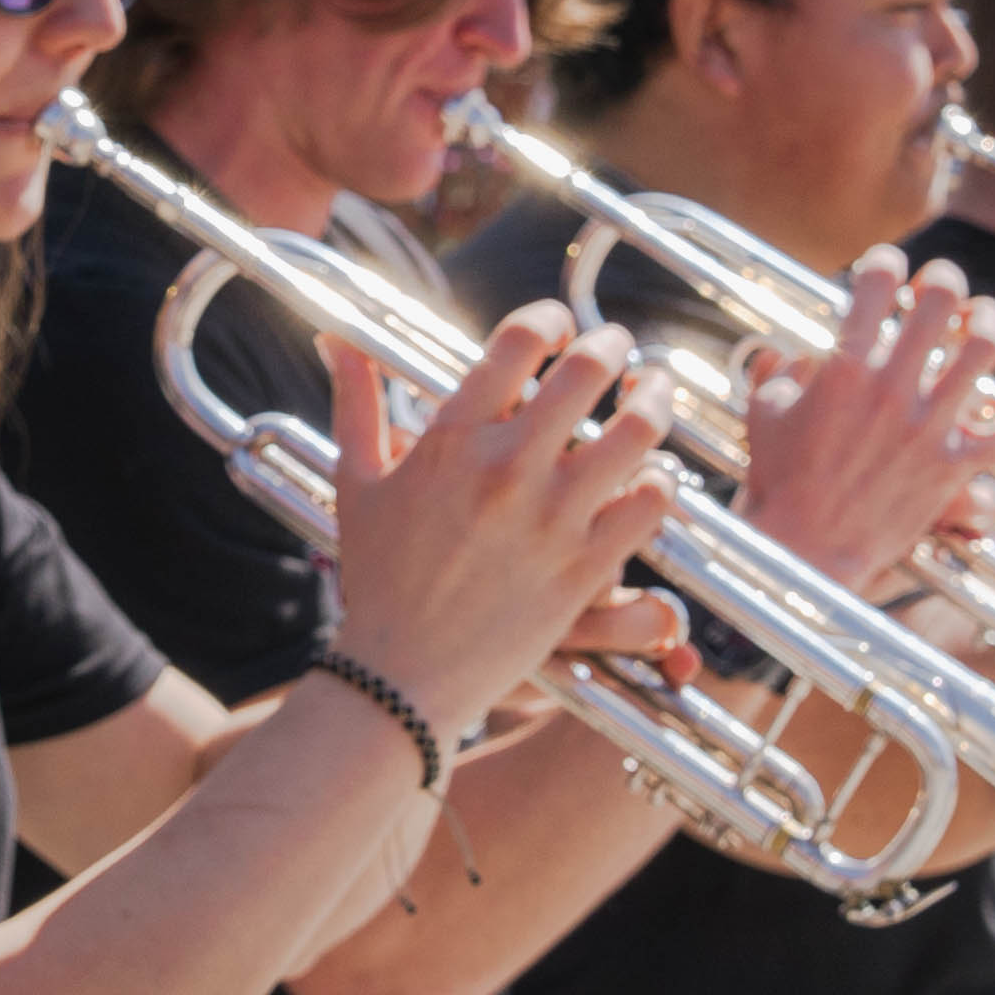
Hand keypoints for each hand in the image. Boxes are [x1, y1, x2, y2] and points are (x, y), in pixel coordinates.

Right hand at [316, 307, 680, 730]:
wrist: (401, 676)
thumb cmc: (376, 579)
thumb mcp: (356, 481)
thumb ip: (355, 400)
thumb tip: (334, 338)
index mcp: (452, 438)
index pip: (520, 340)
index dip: (549, 318)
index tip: (557, 326)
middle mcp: (508, 468)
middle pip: (589, 368)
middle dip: (615, 343)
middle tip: (621, 345)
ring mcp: (552, 518)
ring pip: (638, 428)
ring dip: (656, 398)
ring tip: (655, 391)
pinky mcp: (585, 567)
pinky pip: (650, 503)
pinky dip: (660, 480)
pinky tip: (651, 475)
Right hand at [729, 249, 994, 596]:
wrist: (804, 552)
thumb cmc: (778, 482)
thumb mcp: (763, 413)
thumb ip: (782, 368)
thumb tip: (796, 348)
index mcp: (844, 368)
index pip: (876, 280)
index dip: (885, 261)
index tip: (886, 269)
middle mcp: (891, 388)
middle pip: (940, 298)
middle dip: (942, 280)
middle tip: (937, 289)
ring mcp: (927, 428)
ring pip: (985, 348)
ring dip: (987, 323)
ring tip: (977, 325)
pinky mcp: (951, 470)